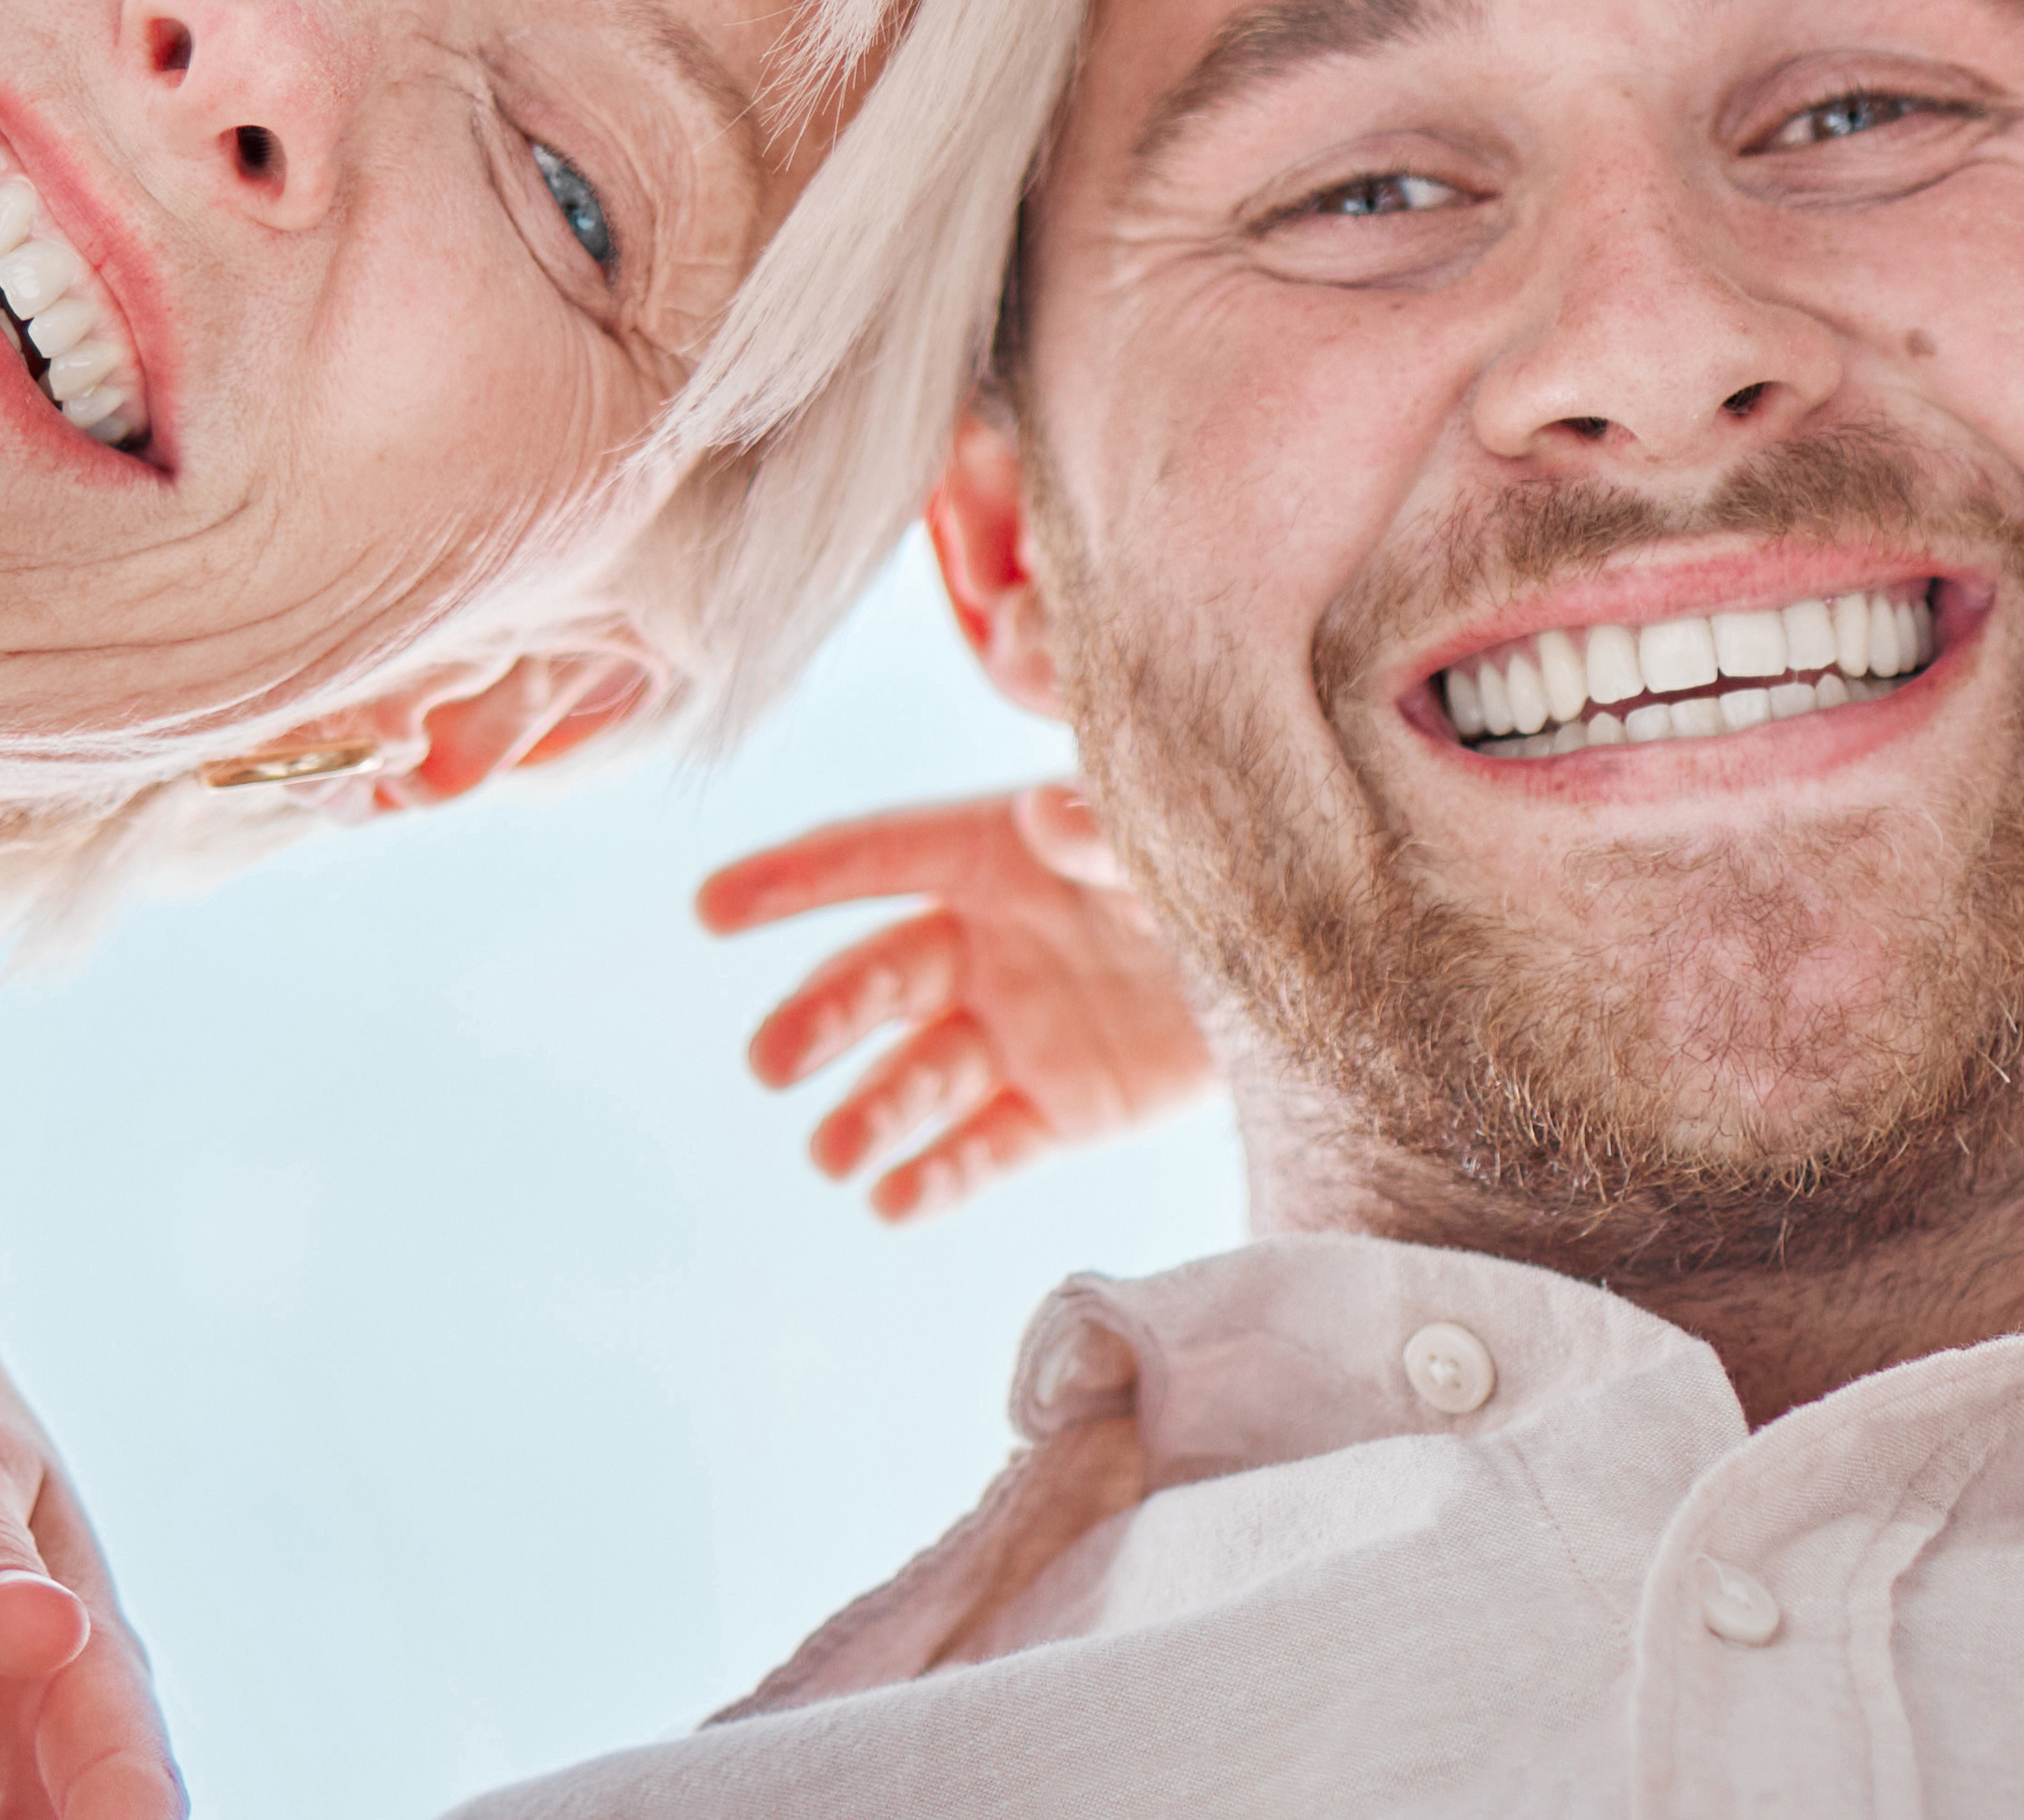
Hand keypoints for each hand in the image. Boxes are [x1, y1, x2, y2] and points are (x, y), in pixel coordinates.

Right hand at [699, 784, 1216, 1220]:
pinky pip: (983, 1149)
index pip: (875, 857)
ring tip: (832, 1156)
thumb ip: (1107, 834)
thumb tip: (1035, 821)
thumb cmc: (1223, 863)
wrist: (1311, 962)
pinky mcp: (1055, 1110)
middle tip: (772, 1062)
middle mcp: (983, 943)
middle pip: (879, 977)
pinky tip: (894, 1202)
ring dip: (867, 1114)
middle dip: (820, 1017)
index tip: (712, 905)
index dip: (794, 879)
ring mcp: (1013, 1031)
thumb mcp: (1170, 836)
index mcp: (995, 853)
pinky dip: (938, 1176)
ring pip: (917, 1076)